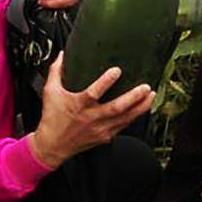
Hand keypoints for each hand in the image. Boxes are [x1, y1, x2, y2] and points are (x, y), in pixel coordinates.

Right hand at [29, 56, 154, 168]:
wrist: (52, 146)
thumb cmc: (52, 118)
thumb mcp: (50, 92)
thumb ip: (56, 71)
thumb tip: (62, 54)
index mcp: (78, 106)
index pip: (94, 93)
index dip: (106, 82)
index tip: (117, 70)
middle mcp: (91, 118)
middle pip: (116, 108)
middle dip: (133, 97)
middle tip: (146, 87)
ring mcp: (100, 129)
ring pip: (125, 119)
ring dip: (140, 107)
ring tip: (151, 95)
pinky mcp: (105, 136)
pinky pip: (124, 126)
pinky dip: (135, 117)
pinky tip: (144, 108)